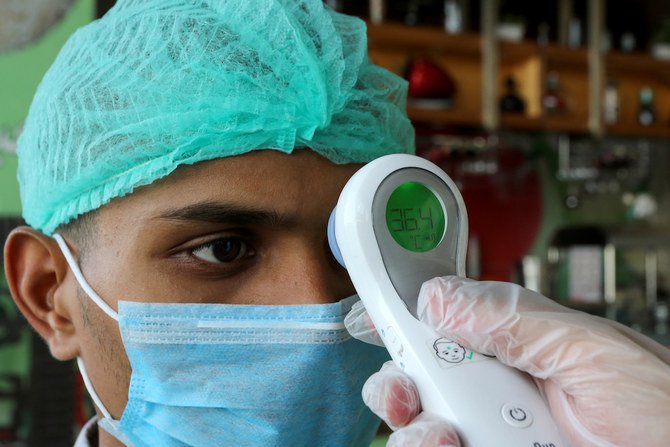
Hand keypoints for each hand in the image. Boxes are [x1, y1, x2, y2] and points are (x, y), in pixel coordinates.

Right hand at [345, 276, 669, 446]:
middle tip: (408, 393)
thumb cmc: (662, 405)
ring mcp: (492, 436)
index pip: (443, 324)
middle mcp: (498, 394)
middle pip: (416, 381)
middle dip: (396, 384)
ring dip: (416, 432)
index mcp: (517, 348)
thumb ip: (511, 318)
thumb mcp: (588, 348)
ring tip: (446, 437)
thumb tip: (437, 297)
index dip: (400, 315)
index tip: (370, 312)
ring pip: (418, 432)